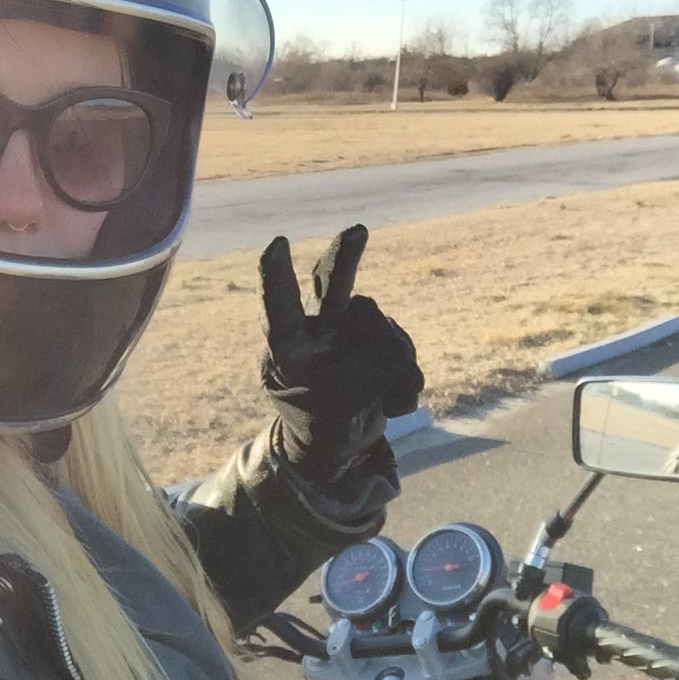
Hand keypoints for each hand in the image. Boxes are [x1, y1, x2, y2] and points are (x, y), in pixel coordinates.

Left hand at [259, 224, 423, 483]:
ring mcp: (340, 334)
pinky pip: (396, 346)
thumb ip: (378, 352)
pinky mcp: (367, 341)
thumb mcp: (353, 394)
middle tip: (357, 231)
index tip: (276, 243)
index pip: (280, 307)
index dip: (278, 276)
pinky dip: (401, 375)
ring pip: (378, 324)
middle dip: (345, 258)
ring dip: (395, 361)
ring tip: (391, 399)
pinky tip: (396, 400)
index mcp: (289, 350)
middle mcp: (313, 333)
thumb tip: (381, 319)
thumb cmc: (328, 422)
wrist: (336, 448)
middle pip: (330, 286)